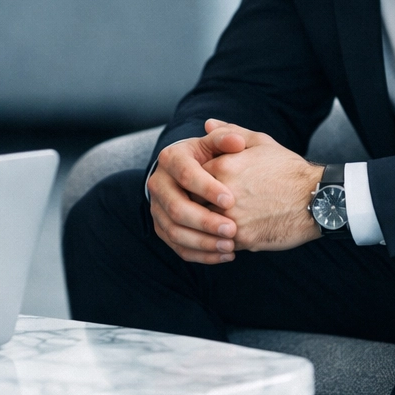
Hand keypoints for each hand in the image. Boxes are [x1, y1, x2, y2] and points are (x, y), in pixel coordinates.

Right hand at [147, 131, 245, 263]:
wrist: (196, 174)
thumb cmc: (212, 156)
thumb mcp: (218, 143)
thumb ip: (227, 139)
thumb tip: (237, 141)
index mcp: (171, 158)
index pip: (185, 174)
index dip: (206, 188)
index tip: (230, 201)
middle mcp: (158, 183)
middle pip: (175, 207)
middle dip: (204, 221)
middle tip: (232, 229)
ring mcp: (157, 208)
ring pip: (174, 231)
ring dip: (203, 242)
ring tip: (230, 246)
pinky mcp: (163, 228)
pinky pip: (178, 246)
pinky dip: (201, 255)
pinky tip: (225, 255)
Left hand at [200, 119, 322, 250]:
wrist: (317, 199)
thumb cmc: (289, 170)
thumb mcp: (261, 143)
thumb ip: (230, 133)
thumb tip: (207, 126)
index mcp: (223, 167)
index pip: (189, 177)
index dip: (193, 183)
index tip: (199, 186)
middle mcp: (223, 192)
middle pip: (191, 202)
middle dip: (196, 204)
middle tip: (203, 205)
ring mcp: (232, 217)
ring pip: (203, 224)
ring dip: (206, 224)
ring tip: (216, 221)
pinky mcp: (242, 238)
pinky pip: (219, 242)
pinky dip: (221, 239)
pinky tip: (230, 234)